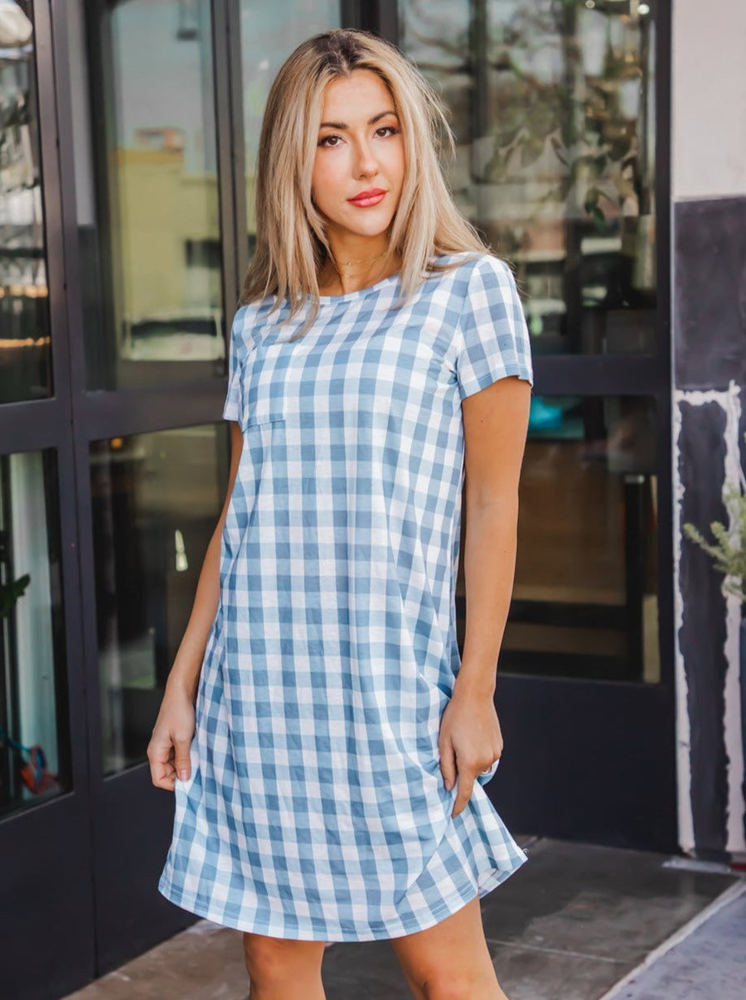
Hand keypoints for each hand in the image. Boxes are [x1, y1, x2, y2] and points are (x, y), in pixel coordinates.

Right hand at [147, 683, 195, 790]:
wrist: (182, 691)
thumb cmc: (179, 711)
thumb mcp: (183, 738)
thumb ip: (183, 759)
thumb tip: (184, 779)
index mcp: (155, 752)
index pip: (159, 779)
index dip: (173, 784)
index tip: (190, 782)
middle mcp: (159, 750)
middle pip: (168, 774)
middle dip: (182, 775)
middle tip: (199, 771)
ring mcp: (167, 745)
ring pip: (175, 765)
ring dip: (187, 765)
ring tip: (200, 760)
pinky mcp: (175, 739)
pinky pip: (180, 754)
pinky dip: (189, 756)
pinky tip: (199, 752)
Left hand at [438, 688, 502, 817]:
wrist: (475, 695)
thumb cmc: (454, 717)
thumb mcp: (443, 742)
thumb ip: (446, 767)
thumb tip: (449, 787)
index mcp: (470, 762)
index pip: (464, 793)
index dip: (458, 806)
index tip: (453, 815)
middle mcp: (486, 761)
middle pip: (471, 777)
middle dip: (461, 773)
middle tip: (452, 751)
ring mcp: (495, 754)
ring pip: (479, 767)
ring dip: (471, 762)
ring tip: (463, 740)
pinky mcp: (499, 746)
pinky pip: (487, 757)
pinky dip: (479, 754)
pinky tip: (472, 736)